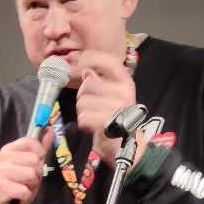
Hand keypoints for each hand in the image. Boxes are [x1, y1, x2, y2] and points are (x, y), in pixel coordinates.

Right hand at [0, 134, 52, 203]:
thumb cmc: (17, 186)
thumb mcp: (31, 167)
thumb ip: (40, 150)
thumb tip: (50, 130)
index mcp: (7, 150)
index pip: (29, 142)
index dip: (39, 153)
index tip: (36, 163)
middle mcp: (0, 159)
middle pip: (33, 159)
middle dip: (35, 173)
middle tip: (26, 181)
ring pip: (30, 174)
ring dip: (31, 185)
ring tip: (23, 188)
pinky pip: (25, 190)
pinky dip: (26, 196)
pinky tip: (18, 196)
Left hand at [75, 51, 139, 165]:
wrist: (127, 147)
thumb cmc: (116, 120)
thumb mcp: (109, 97)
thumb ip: (98, 82)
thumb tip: (86, 70)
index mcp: (126, 83)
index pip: (110, 61)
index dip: (92, 57)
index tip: (77, 59)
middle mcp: (124, 93)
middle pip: (88, 85)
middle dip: (82, 96)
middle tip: (91, 107)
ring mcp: (118, 108)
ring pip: (82, 102)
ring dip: (82, 112)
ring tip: (94, 119)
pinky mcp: (109, 123)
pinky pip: (83, 117)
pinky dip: (84, 124)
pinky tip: (93, 127)